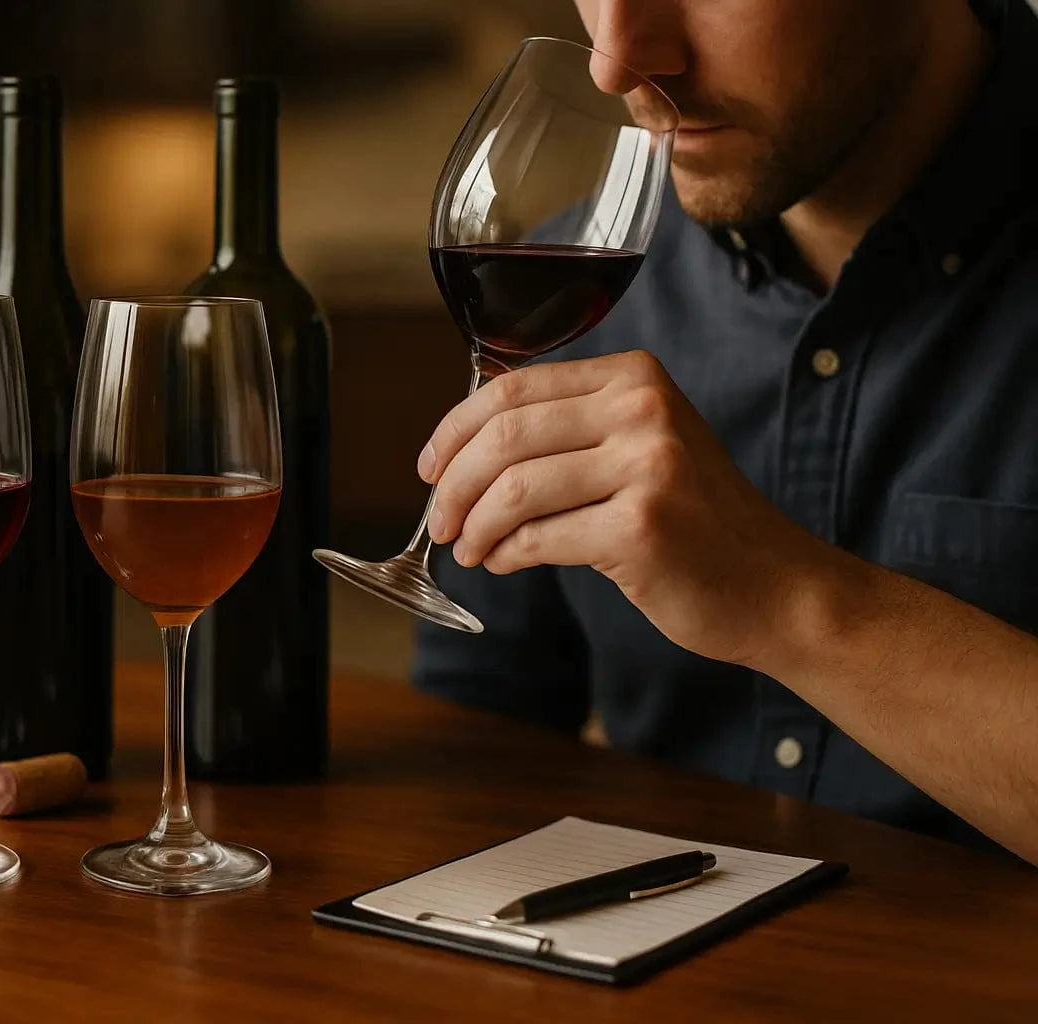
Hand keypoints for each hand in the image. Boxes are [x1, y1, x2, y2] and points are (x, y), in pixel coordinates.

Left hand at [419, 350, 841, 666]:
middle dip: (453, 485)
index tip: (429, 468)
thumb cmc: (694, 520)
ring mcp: (647, 467)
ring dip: (475, 527)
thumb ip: (567, 430)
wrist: (774, 585)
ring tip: (471, 550)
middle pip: (504, 437)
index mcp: (634, 377)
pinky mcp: (642, 528)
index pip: (512, 389)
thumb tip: (460, 446)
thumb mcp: (640, 446)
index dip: (454, 431)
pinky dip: (507, 555)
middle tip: (440, 521)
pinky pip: (539, 538)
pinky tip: (505, 562)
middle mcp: (643, 410)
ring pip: (514, 491)